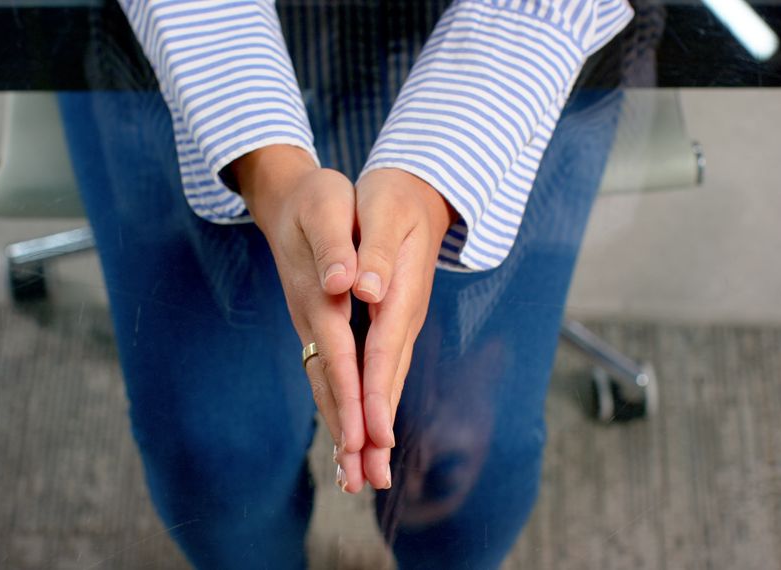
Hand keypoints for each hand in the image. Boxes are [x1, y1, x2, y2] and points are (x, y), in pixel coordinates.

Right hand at [230, 145, 367, 491]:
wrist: (287, 196)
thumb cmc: (317, 199)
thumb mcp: (327, 209)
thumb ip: (336, 248)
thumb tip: (346, 285)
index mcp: (321, 296)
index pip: (339, 355)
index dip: (351, 396)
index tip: (363, 439)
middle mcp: (314, 319)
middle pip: (329, 385)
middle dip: (345, 433)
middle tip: (358, 483)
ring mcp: (312, 327)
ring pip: (326, 386)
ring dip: (340, 431)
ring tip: (352, 479)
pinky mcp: (318, 328)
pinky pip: (328, 375)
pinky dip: (338, 408)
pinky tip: (347, 435)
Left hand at [351, 168, 454, 489]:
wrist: (418, 190)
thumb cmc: (393, 196)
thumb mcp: (383, 209)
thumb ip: (374, 249)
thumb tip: (366, 288)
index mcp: (398, 292)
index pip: (384, 350)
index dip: (374, 392)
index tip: (369, 433)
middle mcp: (402, 316)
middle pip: (388, 381)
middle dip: (375, 431)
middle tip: (366, 481)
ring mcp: (399, 324)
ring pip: (386, 384)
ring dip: (374, 430)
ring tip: (365, 477)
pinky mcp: (391, 325)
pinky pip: (380, 373)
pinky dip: (371, 406)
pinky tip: (363, 434)